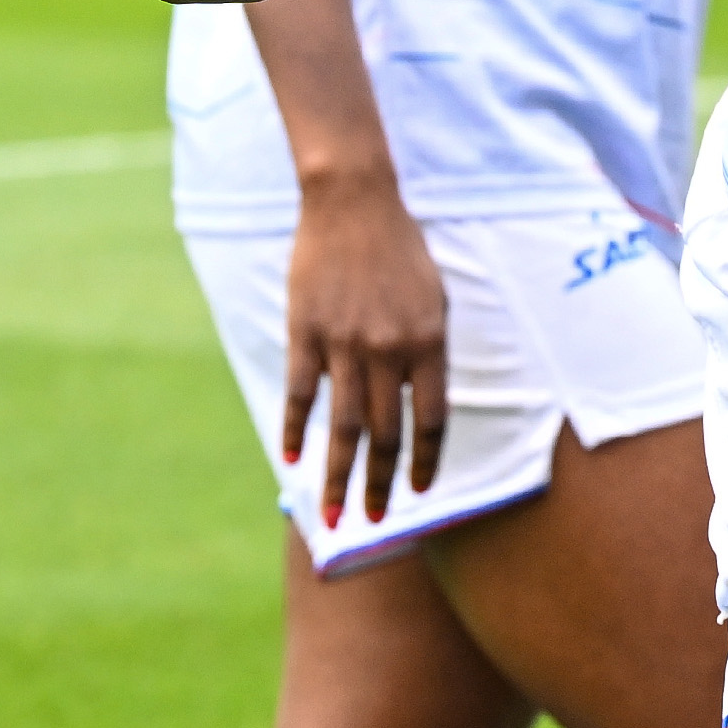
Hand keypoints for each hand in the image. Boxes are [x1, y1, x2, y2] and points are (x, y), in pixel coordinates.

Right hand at [279, 172, 449, 527]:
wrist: (355, 204)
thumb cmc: (402, 253)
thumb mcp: (435, 300)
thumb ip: (429, 353)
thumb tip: (421, 405)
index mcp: (428, 342)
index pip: (430, 419)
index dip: (424, 460)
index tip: (419, 492)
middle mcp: (387, 350)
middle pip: (385, 433)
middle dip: (382, 483)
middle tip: (375, 522)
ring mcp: (343, 343)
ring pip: (342, 425)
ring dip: (339, 475)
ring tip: (336, 514)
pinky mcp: (304, 332)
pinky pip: (299, 392)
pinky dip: (295, 429)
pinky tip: (292, 458)